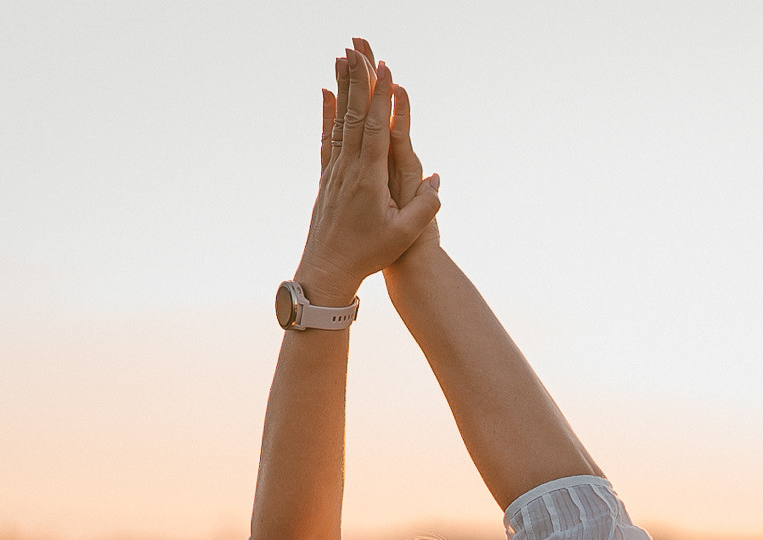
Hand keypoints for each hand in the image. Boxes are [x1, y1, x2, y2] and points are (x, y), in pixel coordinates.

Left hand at [295, 42, 439, 307]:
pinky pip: (328, 136)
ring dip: (342, 87)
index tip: (384, 68)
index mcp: (367, 179)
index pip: (374, 128)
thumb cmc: (369, 255)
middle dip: (357, 79)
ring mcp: (334, 170)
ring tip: (343, 57)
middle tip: (359, 47)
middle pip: (352, 114)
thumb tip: (436, 179)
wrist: (327, 270)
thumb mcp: (404, 236)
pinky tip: (326, 93)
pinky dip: (328, 112)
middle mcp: (347, 168)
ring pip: (339, 119)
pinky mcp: (327, 176)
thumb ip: (424, 208)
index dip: (379, 97)